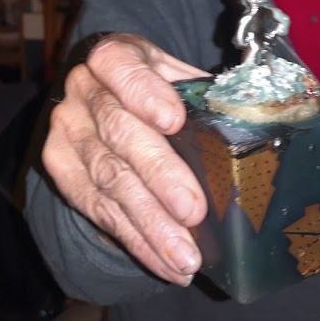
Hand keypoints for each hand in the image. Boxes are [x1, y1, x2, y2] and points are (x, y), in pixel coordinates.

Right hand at [43, 33, 209, 284]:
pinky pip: (99, 211)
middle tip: (193, 210)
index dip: (144, 92)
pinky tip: (165, 263)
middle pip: (118, 132)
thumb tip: (257, 123)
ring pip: (108, 180)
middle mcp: (82, 90)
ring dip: (150, 224)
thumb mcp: (175, 77)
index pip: (120, 66)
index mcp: (113, 57)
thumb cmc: (155, 89)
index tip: (174, 120)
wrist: (102, 98)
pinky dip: (136, 241)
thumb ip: (202, 94)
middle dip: (158, 174)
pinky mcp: (61, 169)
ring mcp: (67, 131)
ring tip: (185, 256)